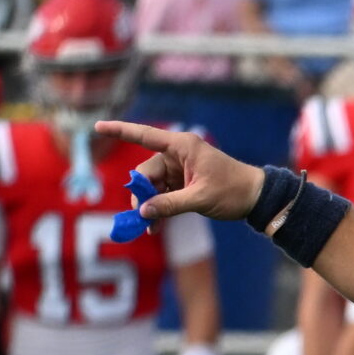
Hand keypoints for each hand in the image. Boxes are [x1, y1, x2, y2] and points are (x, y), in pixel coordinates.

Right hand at [95, 121, 268, 222]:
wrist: (256, 197)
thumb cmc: (233, 191)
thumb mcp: (200, 199)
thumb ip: (170, 204)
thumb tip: (142, 211)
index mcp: (182, 146)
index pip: (144, 135)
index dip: (119, 131)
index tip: (97, 126)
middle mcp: (177, 154)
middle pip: (145, 172)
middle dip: (141, 194)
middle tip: (142, 217)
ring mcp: (179, 169)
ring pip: (151, 186)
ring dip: (149, 205)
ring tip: (151, 227)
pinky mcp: (182, 182)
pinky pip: (161, 193)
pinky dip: (158, 207)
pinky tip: (155, 225)